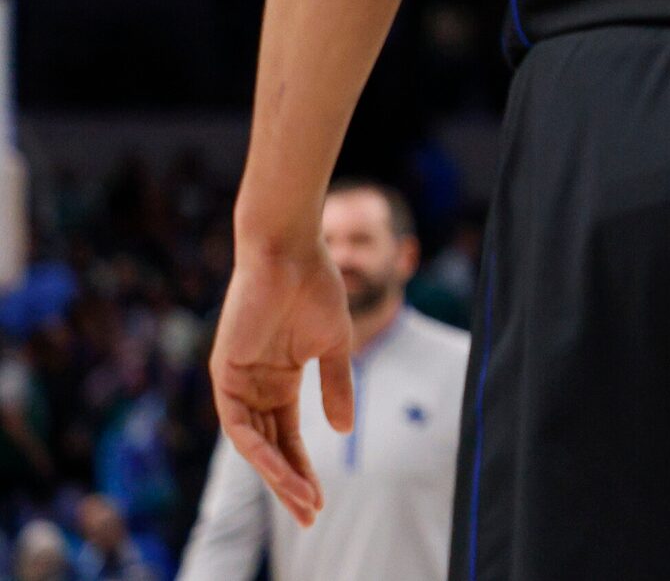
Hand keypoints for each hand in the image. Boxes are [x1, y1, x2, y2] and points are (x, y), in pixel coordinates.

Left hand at [210, 234, 354, 527]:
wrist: (290, 253)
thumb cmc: (315, 288)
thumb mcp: (334, 346)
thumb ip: (336, 387)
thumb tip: (344, 431)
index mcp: (281, 380)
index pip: (290, 436)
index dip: (305, 468)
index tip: (320, 500)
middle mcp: (256, 387)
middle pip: (272, 448)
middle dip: (291, 484)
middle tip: (311, 517)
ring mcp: (238, 382)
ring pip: (255, 443)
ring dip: (278, 474)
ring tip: (303, 500)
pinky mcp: (225, 373)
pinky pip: (238, 423)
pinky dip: (258, 448)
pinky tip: (280, 468)